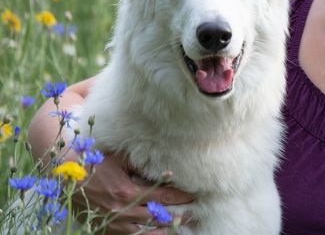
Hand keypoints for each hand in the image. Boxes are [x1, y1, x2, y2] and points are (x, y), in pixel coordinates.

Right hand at [72, 152, 194, 233]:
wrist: (68, 178)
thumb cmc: (95, 164)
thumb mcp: (120, 160)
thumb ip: (141, 164)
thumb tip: (164, 167)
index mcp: (127, 192)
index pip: (162, 196)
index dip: (180, 197)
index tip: (193, 196)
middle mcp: (122, 211)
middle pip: (157, 217)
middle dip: (177, 215)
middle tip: (192, 214)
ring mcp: (114, 223)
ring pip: (145, 232)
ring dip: (163, 230)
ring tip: (178, 227)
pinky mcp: (106, 229)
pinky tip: (156, 234)